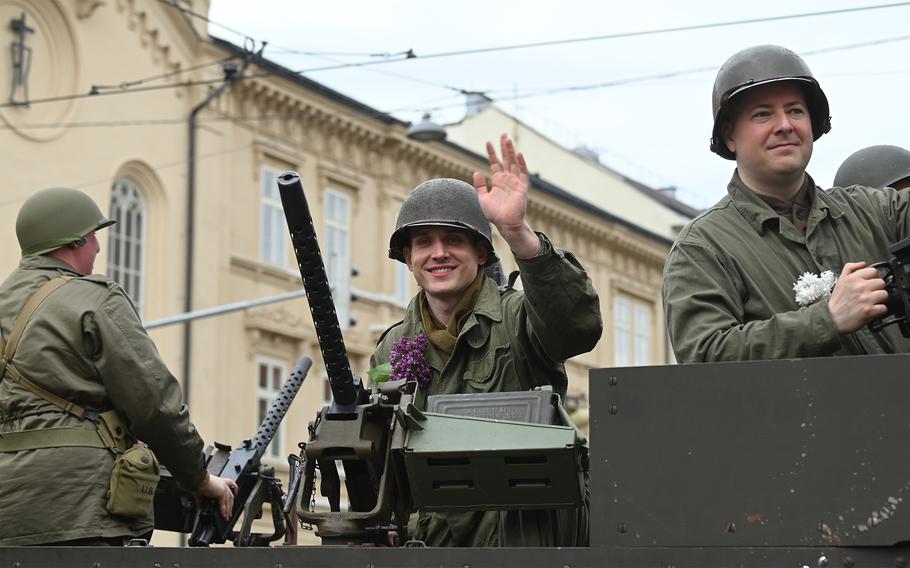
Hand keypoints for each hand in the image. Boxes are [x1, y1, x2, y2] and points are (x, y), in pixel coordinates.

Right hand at [197, 474, 237, 520]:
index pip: (230, 483)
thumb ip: (202, 499)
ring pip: (228, 501)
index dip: (234, 488)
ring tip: (227, 517)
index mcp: (219, 481)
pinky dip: (223, 511)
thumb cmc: (198, 481)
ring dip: (228, 510)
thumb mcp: (201, 491)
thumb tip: (200, 506)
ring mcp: (223, 488)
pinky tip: (223, 515)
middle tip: (230, 512)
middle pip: (230, 495)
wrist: (198, 480)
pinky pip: (223, 504)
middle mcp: (222, 484)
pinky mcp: (221, 493)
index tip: (236, 492)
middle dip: (231, 505)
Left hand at [472, 133, 539, 257]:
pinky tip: (518, 154)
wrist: (505, 224)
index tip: (488, 142)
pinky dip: (521, 163)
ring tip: (508, 139)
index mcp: (498, 181)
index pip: (495, 163)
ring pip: (513, 163)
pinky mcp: (522, 187)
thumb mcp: (482, 198)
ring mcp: (515, 182)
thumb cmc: (494, 214)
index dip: (492, 153)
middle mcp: (507, 179)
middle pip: (506, 159)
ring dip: (511, 151)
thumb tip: (476, 171)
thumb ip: (479, 185)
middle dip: (504, 147)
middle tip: (503, 134)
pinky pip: (522, 173)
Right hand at [827, 261, 888, 332]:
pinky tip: (871, 310)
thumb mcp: (839, 281)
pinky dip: (879, 311)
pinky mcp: (869, 311)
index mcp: (853, 278)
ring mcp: (866, 299)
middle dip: (877, 289)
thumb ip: (850, 268)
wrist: (831, 319)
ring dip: (879, 300)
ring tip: (870, 302)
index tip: (868, 283)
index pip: (873, 271)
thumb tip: (863, 263)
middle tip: (869, 294)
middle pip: (881, 282)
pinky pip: (884, 308)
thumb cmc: (836, 302)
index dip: (872, 277)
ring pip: (885, 294)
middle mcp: (860, 287)